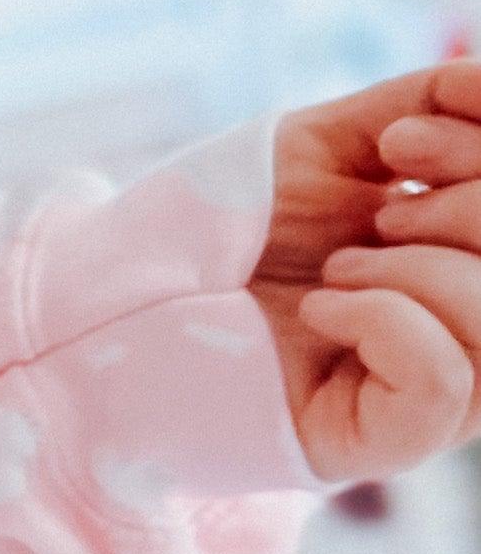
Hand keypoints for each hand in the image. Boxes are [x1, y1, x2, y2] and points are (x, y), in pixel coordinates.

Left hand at [253, 58, 480, 480]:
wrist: (110, 296)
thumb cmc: (218, 223)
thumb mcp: (333, 145)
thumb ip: (430, 110)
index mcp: (469, 259)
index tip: (403, 135)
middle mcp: (468, 330)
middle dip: (469, 206)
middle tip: (375, 212)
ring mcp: (435, 394)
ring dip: (423, 267)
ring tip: (337, 266)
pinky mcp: (383, 443)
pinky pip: (444, 383)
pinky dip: (385, 321)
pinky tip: (320, 308)